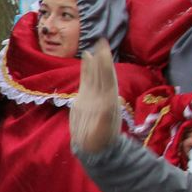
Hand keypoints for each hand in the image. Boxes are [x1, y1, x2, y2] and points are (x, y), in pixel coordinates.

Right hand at [69, 38, 120, 153]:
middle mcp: (102, 96)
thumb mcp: (102, 134)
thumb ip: (104, 120)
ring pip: (95, 74)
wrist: (93, 150)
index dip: (105, 65)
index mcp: (108, 102)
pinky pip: (86, 79)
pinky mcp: (84, 99)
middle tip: (101, 40)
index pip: (107, 79)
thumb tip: (106, 106)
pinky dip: (86, 68)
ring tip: (93, 46)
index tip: (104, 50)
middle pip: (102, 73)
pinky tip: (86, 58)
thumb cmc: (99, 144)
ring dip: (95, 60)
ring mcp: (93, 96)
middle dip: (102, 57)